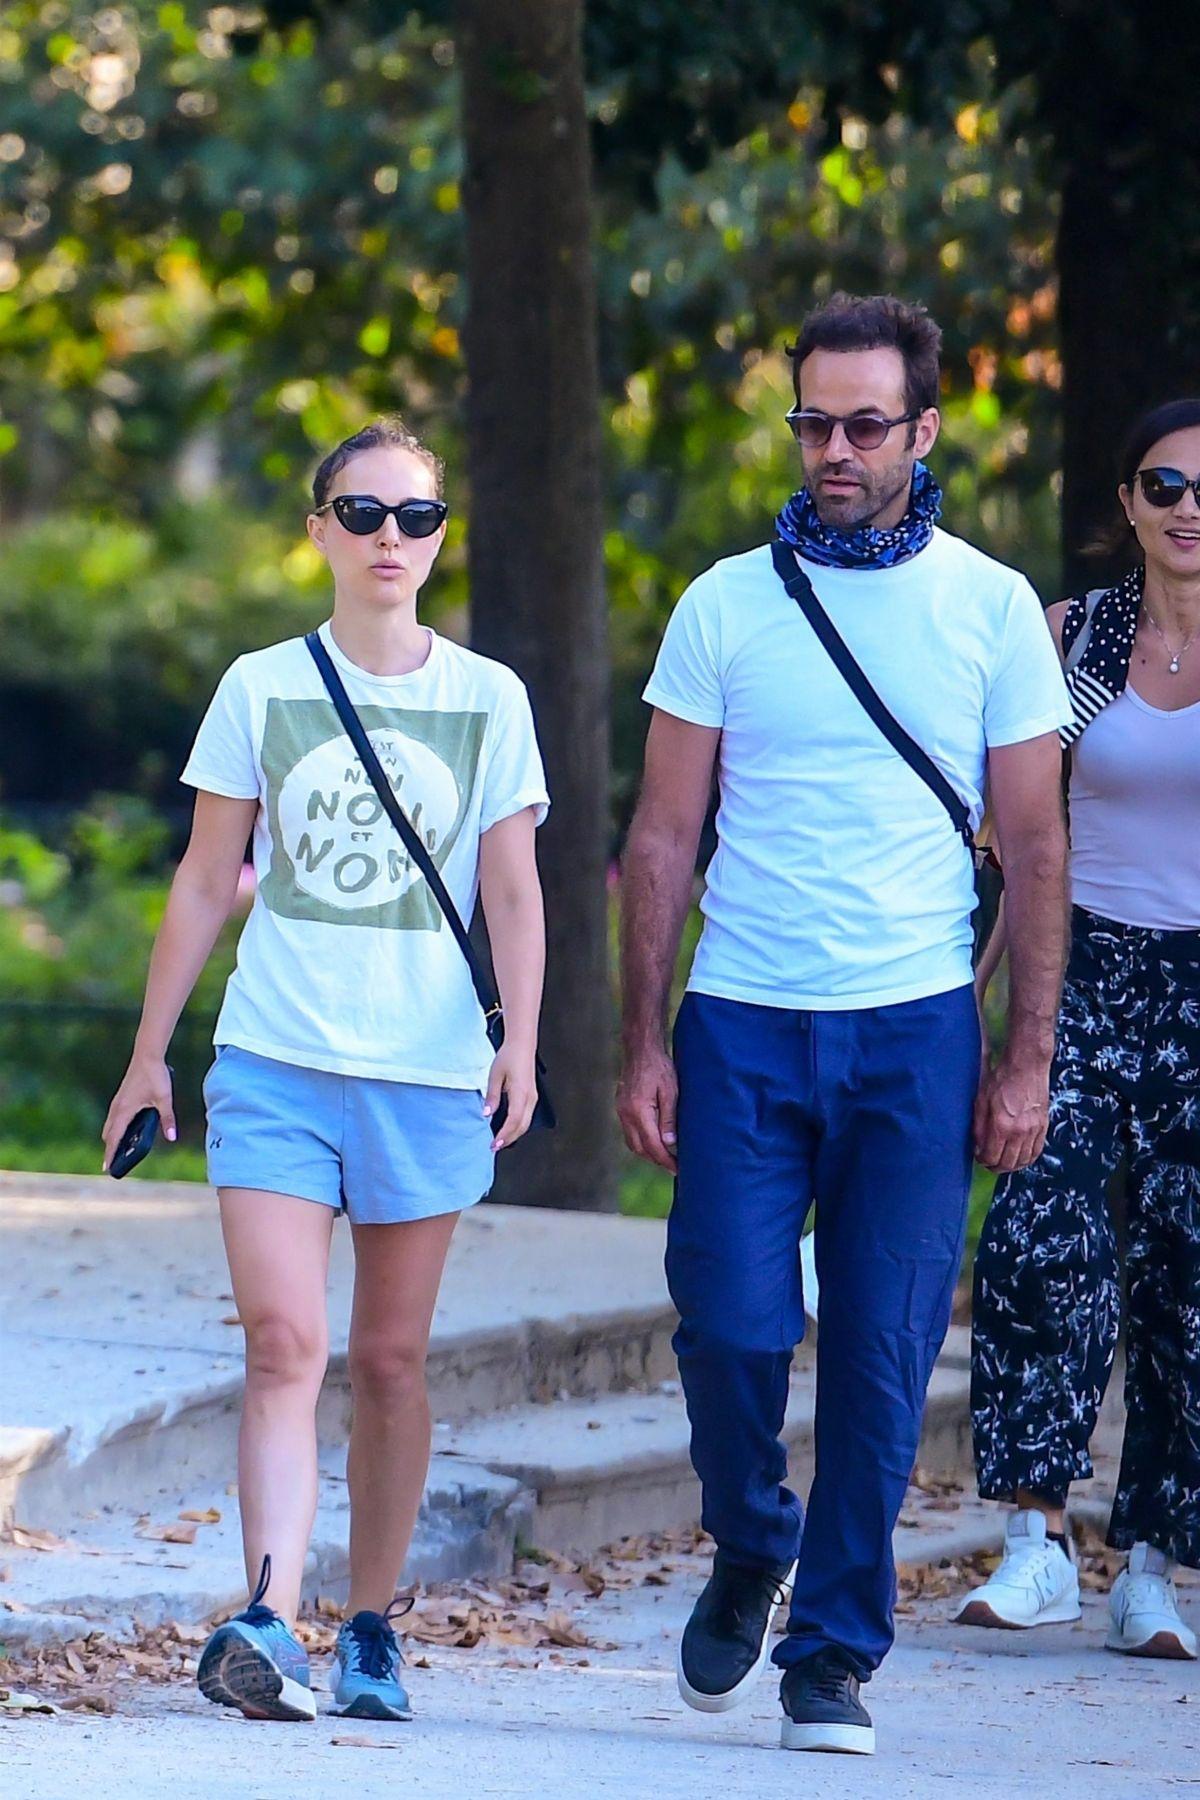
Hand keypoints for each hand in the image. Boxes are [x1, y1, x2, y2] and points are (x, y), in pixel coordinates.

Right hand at [102, 1055, 175, 1171]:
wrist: (147, 1055)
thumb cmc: (155, 1076)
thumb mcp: (164, 1099)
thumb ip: (167, 1119)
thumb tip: (172, 1137)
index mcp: (125, 1111)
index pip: (114, 1138)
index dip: (110, 1154)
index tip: (107, 1168)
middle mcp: (117, 1108)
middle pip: (108, 1134)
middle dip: (110, 1149)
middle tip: (114, 1164)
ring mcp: (117, 1102)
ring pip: (110, 1126)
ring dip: (112, 1138)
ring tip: (118, 1152)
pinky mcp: (121, 1098)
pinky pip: (114, 1118)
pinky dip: (115, 1128)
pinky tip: (125, 1132)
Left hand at [483, 1043, 536, 1150]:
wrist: (522, 1044)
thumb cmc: (509, 1056)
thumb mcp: (495, 1075)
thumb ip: (492, 1096)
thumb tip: (487, 1114)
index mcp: (521, 1093)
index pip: (514, 1120)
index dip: (505, 1134)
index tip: (495, 1143)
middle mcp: (530, 1098)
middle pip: (522, 1126)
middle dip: (509, 1139)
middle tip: (495, 1146)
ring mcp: (533, 1098)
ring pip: (526, 1123)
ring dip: (514, 1134)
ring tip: (500, 1140)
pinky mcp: (531, 1097)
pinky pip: (526, 1116)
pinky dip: (517, 1126)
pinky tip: (507, 1127)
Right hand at [616, 1042, 678, 1172]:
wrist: (641, 1049)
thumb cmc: (660, 1068)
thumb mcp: (671, 1092)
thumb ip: (669, 1119)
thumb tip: (670, 1144)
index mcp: (638, 1111)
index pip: (652, 1145)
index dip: (666, 1160)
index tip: (678, 1168)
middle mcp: (626, 1114)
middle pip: (640, 1149)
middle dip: (657, 1159)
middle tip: (675, 1165)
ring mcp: (620, 1111)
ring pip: (632, 1143)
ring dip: (648, 1152)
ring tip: (666, 1156)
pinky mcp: (621, 1108)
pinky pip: (629, 1132)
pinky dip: (641, 1141)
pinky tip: (654, 1140)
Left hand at [973, 1052, 1050, 1173]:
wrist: (1027, 1064)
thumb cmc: (1001, 1078)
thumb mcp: (981, 1101)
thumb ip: (979, 1127)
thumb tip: (978, 1147)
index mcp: (1001, 1126)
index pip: (991, 1157)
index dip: (982, 1160)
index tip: (978, 1156)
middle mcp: (1020, 1132)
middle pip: (1008, 1163)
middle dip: (995, 1167)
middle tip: (988, 1162)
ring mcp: (1034, 1130)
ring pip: (1024, 1161)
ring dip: (1012, 1166)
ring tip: (1003, 1162)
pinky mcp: (1044, 1126)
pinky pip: (1037, 1151)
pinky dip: (1027, 1158)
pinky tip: (1020, 1157)